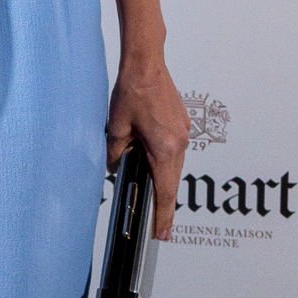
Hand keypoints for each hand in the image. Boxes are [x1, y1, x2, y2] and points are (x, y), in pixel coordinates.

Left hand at [106, 56, 188, 239]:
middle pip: (172, 181)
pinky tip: (151, 161)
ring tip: (154, 196)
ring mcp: (183, 133)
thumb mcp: (116, 127)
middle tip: (159, 226)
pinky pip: (175, 150)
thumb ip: (116, 152)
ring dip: (163, 179)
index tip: (163, 232)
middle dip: (164, 203)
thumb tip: (114, 166)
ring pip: (174, 166)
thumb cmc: (132, 92)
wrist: (147, 64)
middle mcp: (179, 143)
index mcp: (165, 148)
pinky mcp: (182, 124)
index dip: (164, 214)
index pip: (165, 191)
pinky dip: (165, 161)